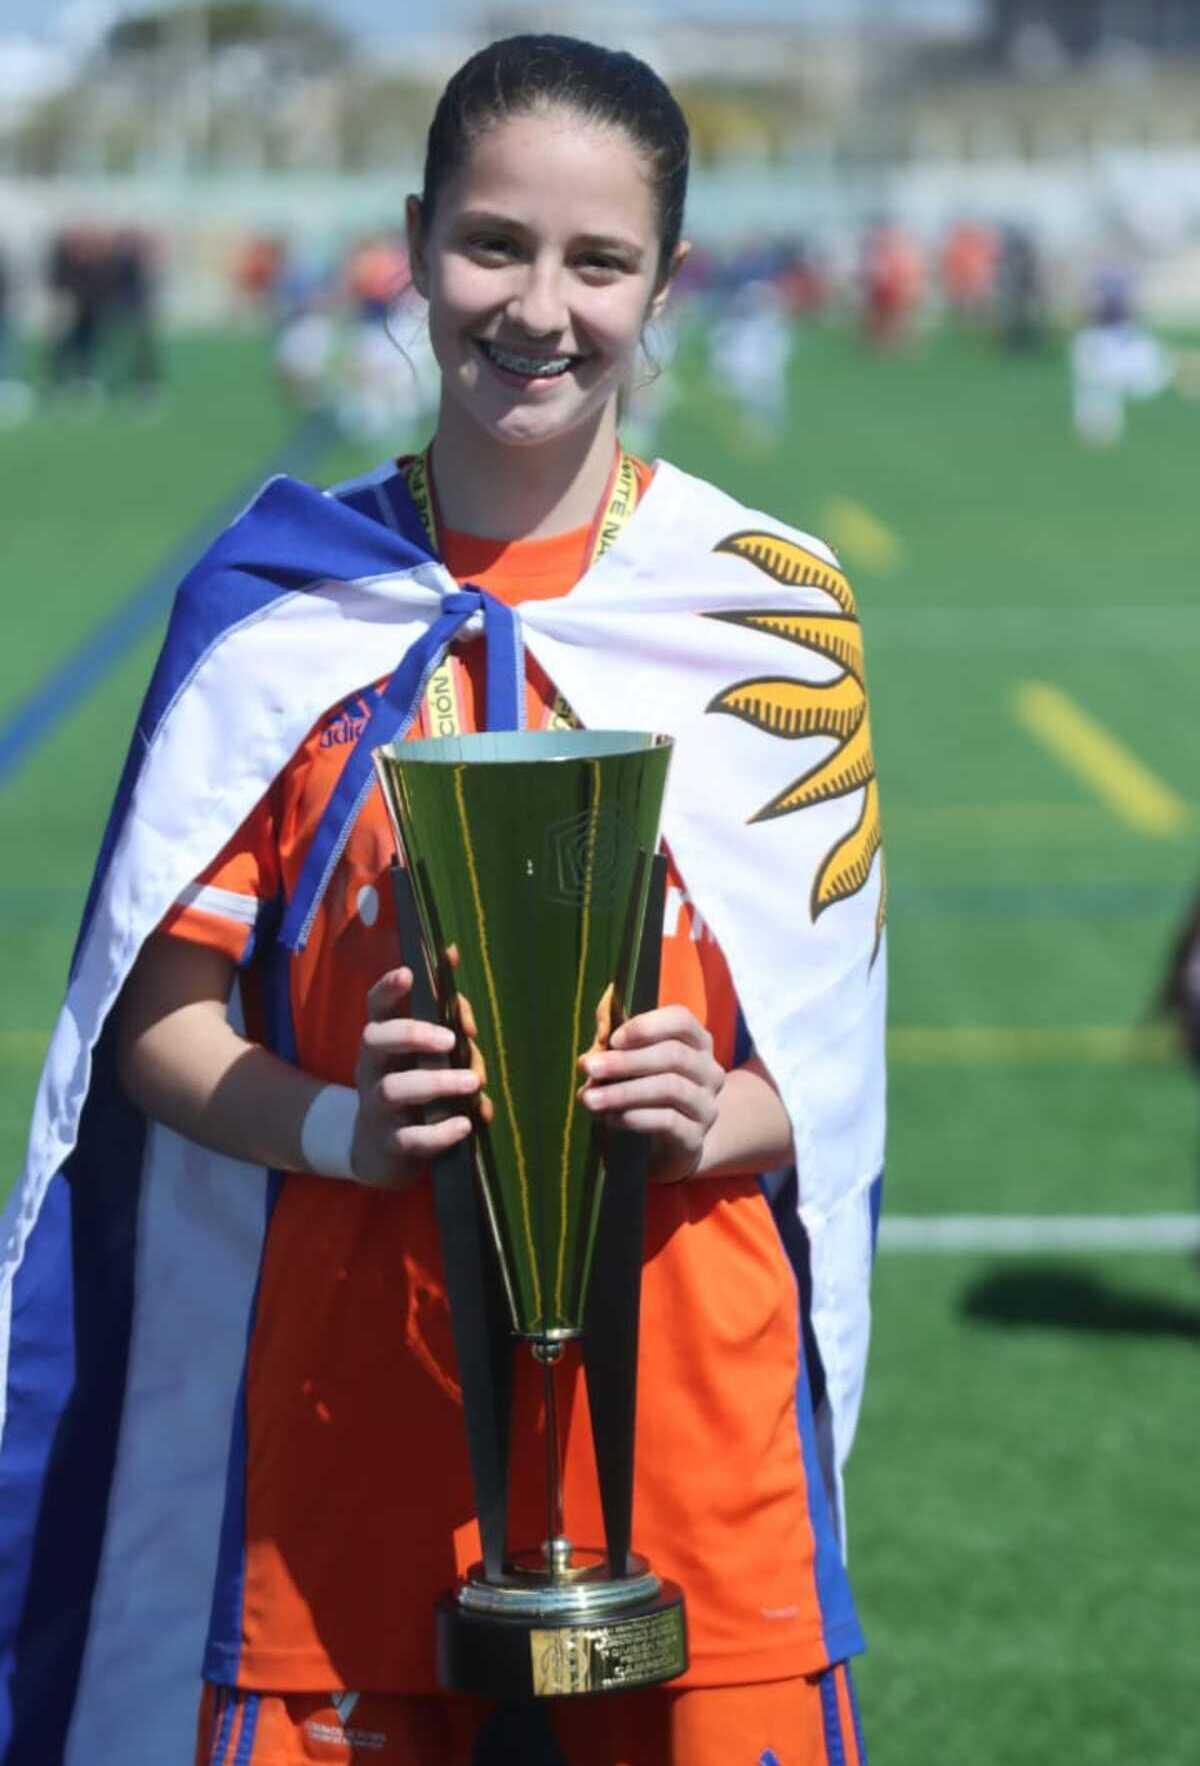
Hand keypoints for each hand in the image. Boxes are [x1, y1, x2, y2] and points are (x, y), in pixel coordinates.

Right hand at [350, 967, 479, 1187]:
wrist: (378, 1152)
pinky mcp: (389, 1144)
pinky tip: (466, 1124)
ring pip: (393, 1089)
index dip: (387, 988)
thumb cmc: (414, 1092)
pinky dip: (440, 1133)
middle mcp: (372, 1070)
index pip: (376, 1008)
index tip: (409, 972)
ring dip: (436, 1082)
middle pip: (376, 1040)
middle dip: (412, 1034)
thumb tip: (466, 1004)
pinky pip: (410, 1138)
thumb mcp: (427, 1057)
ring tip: (473, 1082)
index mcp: (382, 1043)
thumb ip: (449, 1028)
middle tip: (452, 1039)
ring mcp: (377, 1108)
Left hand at [577, 1006, 724, 1183]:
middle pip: (674, 1055)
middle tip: (589, 1068)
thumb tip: (594, 1040)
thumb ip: (615, 1046)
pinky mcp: (695, 1137)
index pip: (681, 1021)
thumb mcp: (631, 1063)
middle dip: (626, 1061)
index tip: (612, 1039)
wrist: (672, 1144)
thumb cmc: (647, 1092)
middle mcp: (708, 1071)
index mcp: (696, 1042)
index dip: (646, 1026)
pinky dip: (634, 1117)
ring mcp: (705, 1105)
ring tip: (590, 1099)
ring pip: (670, 1089)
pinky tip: (609, 1118)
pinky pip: (667, 1122)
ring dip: (624, 1092)